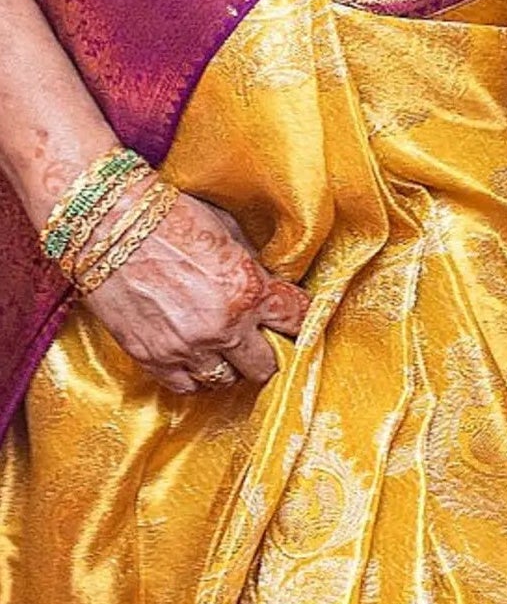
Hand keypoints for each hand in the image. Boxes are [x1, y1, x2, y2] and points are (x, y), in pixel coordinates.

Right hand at [79, 190, 306, 396]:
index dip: (300, 320)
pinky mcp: (152, 359)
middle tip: (262, 339)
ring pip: (226, 381)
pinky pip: (187, 387)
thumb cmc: (172, 217)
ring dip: (230, 365)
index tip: (296, 321)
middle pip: (266, 366)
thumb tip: (268, 284)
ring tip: (226, 346)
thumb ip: (252, 266)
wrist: (110, 226)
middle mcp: (223, 328)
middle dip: (269, 352)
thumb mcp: (228, 231)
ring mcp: (186, 349)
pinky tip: (196, 356)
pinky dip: (196, 376)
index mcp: (249, 290)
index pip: (297, 320)